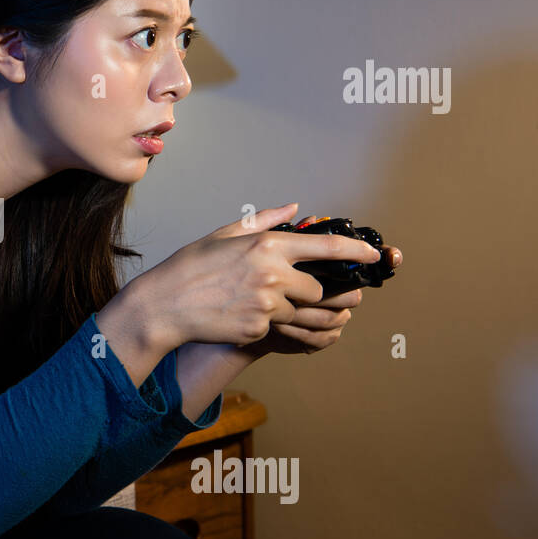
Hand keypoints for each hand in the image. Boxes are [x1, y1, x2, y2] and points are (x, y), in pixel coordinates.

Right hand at [133, 203, 385, 350]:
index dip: (356, 252)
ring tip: (271, 305)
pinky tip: (241, 315)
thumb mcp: (224, 234)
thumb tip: (294, 209)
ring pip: (302, 312)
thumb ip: (264, 221)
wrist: (164, 305)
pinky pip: (278, 328)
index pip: (327, 247)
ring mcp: (267, 305)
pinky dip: (267, 323)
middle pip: (318, 289)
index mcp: (267, 245)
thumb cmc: (189, 267)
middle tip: (289, 289)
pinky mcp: (259, 329)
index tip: (373, 255)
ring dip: (296, 310)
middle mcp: (273, 275)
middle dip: (310, 291)